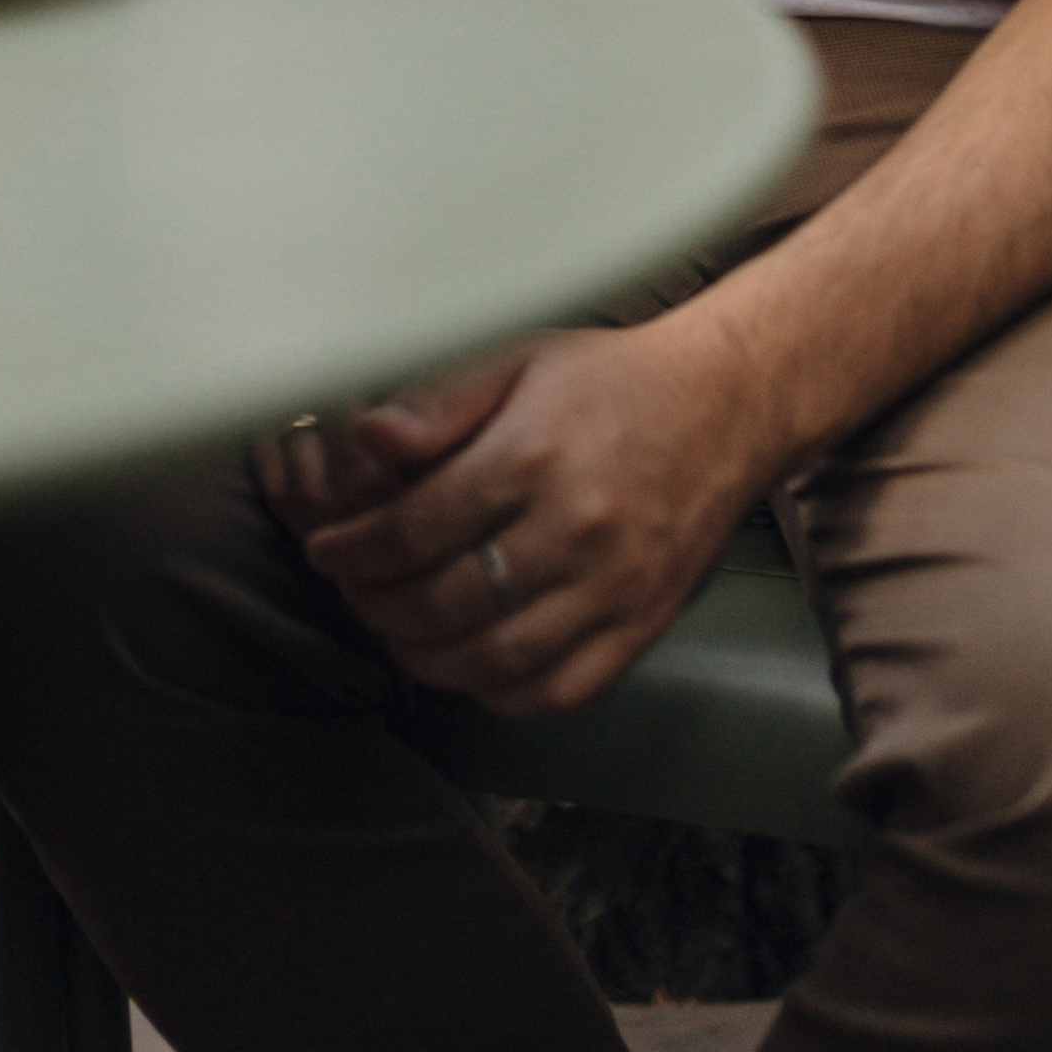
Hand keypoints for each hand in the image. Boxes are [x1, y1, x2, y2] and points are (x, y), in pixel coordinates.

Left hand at [296, 324, 764, 715]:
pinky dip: (503, 695)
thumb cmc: (609, 380)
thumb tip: (367, 438)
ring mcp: (614, 588)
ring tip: (399, 633)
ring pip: (497, 660)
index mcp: (531, 457)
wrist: (725, 406)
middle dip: (379, 608)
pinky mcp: (643, 626)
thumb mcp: (515, 357)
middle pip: (447, 604)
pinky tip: (471, 668)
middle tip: (355, 593)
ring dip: (428, 660)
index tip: (327, 552)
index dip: (355, 552)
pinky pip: (561, 691)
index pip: (415, 530)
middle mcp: (574, 531)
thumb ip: (437, 401)